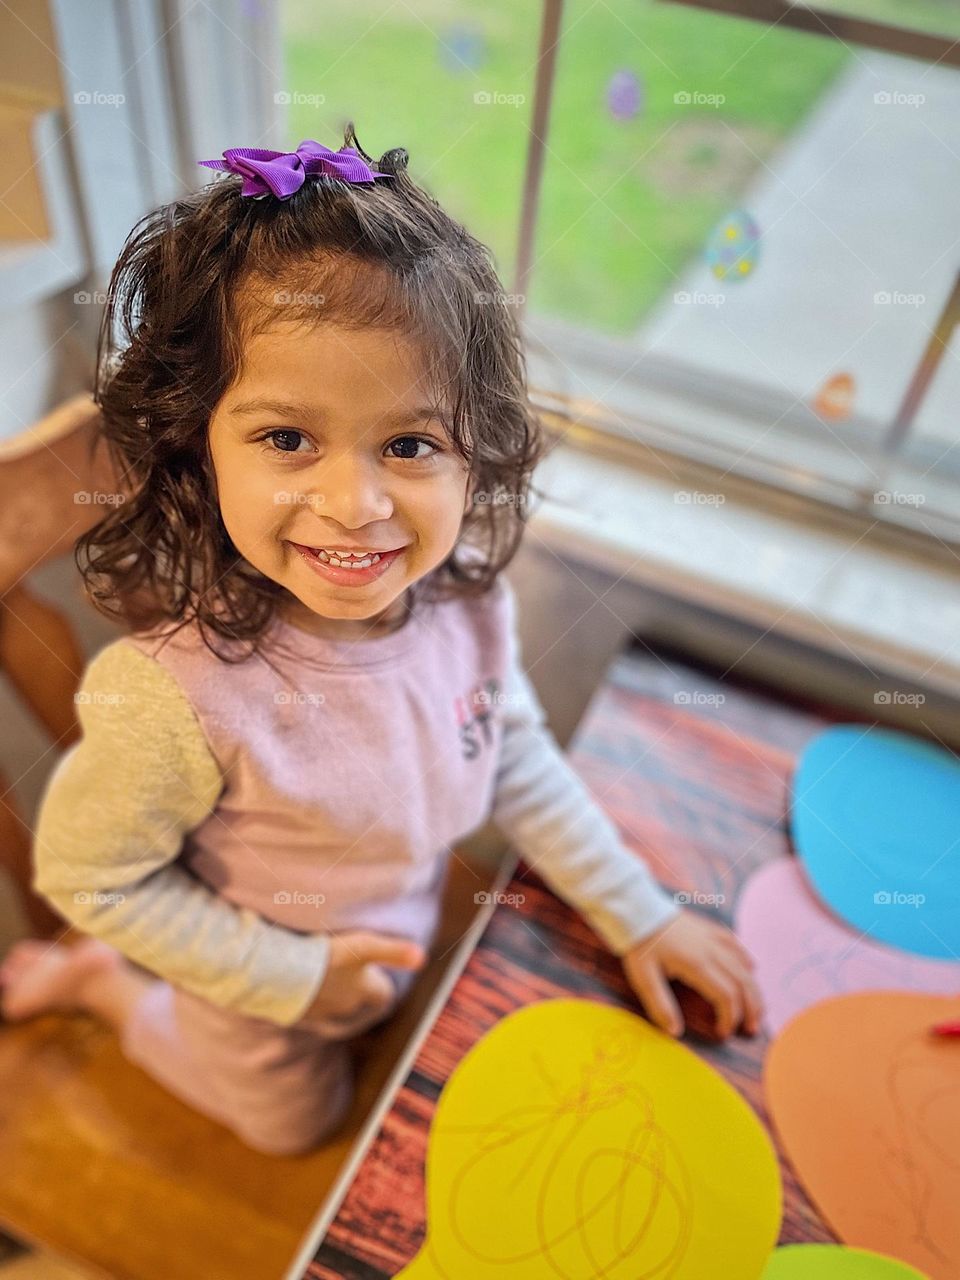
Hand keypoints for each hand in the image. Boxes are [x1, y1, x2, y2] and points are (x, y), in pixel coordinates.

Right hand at [296, 930, 426, 1030]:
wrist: (280, 973)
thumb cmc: (326, 956)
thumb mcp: (363, 946)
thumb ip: (394, 951)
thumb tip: (423, 958)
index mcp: (363, 991)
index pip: (383, 997)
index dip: (384, 986)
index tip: (381, 976)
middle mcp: (344, 1007)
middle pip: (358, 1004)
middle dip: (358, 991)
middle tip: (352, 971)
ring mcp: (319, 1013)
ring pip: (332, 1007)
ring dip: (332, 994)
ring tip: (325, 975)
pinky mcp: (296, 1013)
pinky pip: (308, 1009)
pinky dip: (308, 999)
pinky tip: (301, 985)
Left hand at [621, 909, 762, 1039]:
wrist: (637, 909)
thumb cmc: (639, 944)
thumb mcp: (643, 977)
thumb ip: (660, 1005)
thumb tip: (675, 1032)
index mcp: (697, 965)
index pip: (726, 996)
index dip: (729, 1018)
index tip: (722, 1033)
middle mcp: (711, 951)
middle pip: (743, 982)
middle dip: (752, 1007)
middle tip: (752, 1028)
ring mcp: (711, 937)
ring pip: (743, 965)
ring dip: (754, 988)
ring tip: (757, 1008)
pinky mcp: (707, 928)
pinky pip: (734, 943)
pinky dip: (745, 958)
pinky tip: (751, 967)